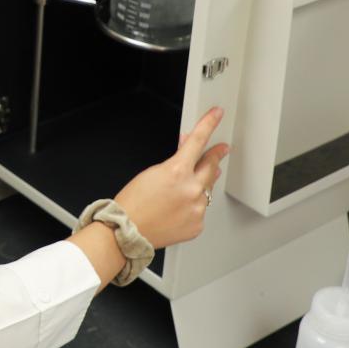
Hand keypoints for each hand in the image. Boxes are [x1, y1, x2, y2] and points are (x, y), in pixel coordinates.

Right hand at [114, 107, 229, 249]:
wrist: (128, 232)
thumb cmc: (133, 204)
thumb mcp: (152, 172)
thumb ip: (175, 161)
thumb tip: (187, 151)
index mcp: (177, 172)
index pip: (198, 140)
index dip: (209, 124)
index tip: (217, 115)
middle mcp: (191, 190)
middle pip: (211, 165)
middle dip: (215, 155)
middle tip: (220, 149)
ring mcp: (196, 209)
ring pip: (207, 189)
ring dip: (201, 183)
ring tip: (186, 188)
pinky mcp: (197, 225)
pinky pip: (201, 209)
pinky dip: (194, 206)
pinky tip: (180, 208)